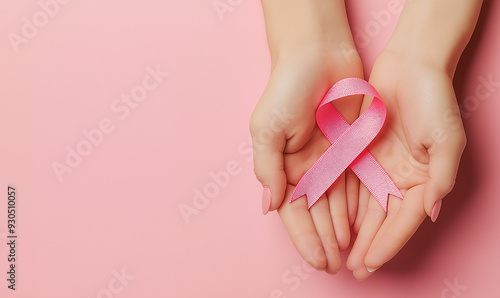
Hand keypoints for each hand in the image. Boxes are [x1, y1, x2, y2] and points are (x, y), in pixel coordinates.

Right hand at [250, 47, 362, 272]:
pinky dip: (355, 206)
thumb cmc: (287, 89)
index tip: (317, 261)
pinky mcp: (350, 149)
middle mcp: (305, 167)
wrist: (318, 55)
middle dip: (324, 240)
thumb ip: (267, 168)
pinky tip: (358, 225)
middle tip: (336, 266)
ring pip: (335, 203)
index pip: (293, 212)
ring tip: (349, 253)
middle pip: (316, 213)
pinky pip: (354, 184)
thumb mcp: (266, 129)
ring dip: (340, 229)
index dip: (305, 238)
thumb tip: (270, 206)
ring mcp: (328, 159)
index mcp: (282, 165)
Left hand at [346, 50, 465, 279]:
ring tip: (339, 252)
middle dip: (367, 246)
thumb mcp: (447, 140)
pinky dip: (343, 203)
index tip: (369, 264)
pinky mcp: (362, 153)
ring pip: (364, 206)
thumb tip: (432, 211)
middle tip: (351, 269)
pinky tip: (332, 221)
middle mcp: (401, 178)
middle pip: (381, 220)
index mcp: (423, 179)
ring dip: (353, 231)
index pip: (403, 221)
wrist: (411, 65)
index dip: (387, 244)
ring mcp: (380, 166)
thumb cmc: (434, 100)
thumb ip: (440, 178)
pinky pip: (351, 183)